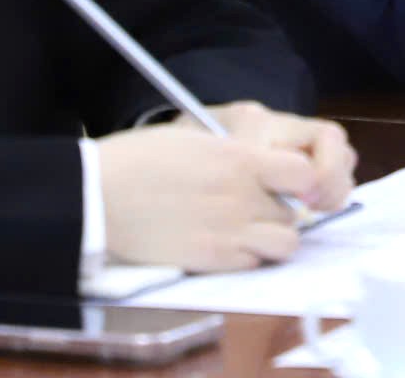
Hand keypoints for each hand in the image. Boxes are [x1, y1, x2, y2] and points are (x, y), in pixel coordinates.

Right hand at [96, 109, 343, 270]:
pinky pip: (253, 264)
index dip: (305, 179)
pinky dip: (248, 257)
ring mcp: (229, 231)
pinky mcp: (211, 260)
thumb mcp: (196, 139)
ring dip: (273, 238)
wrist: (99, 195)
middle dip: (284, 209)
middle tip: (259, 207)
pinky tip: (224, 245)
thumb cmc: (140, 159)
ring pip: (284, 243)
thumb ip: (236, 155)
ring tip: (248, 230)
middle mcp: (242, 196)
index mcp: (239, 158)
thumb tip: (262, 164)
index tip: (290, 181)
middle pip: (295, 211)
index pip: (304, 172)